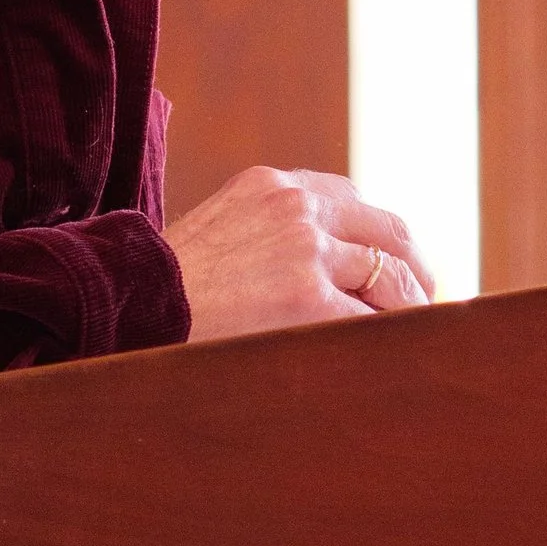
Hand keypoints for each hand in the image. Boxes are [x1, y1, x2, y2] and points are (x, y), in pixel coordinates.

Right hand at [165, 167, 434, 342]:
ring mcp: (307, 250)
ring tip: (410, 342)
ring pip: (393, 276)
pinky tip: (386, 361)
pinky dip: (388, 341)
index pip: (353, 202)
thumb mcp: (216, 235)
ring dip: (407, 311)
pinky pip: (374, 321)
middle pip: (389, 233)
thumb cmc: (160, 291)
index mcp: (272, 185)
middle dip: (414, 272)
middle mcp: (297, 206)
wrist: (123, 311)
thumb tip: (316, 272)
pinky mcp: (310, 298)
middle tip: (423, 307)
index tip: (393, 269)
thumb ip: (265, 235)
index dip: (380, 242)